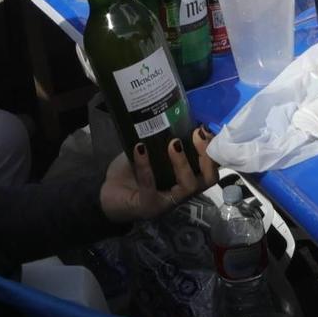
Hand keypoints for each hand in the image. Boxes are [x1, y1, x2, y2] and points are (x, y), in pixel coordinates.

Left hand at [99, 129, 217, 222]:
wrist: (105, 196)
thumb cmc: (131, 173)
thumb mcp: (149, 153)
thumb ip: (160, 140)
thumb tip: (168, 110)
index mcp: (186, 179)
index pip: (211, 168)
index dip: (212, 150)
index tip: (203, 128)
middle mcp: (182, 193)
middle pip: (209, 180)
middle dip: (207, 156)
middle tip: (196, 134)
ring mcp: (167, 203)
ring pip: (188, 186)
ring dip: (182, 162)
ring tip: (173, 143)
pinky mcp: (148, 206)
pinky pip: (150, 186)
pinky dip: (145, 166)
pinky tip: (139, 148)